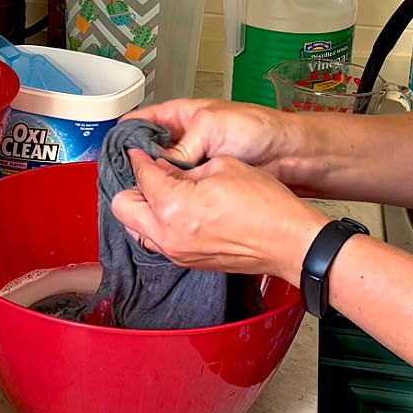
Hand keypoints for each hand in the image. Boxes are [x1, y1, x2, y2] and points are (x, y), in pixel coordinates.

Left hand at [111, 150, 330, 283]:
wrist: (288, 240)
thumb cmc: (264, 204)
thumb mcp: (221, 167)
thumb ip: (185, 168)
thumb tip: (167, 168)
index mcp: (172, 206)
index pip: (142, 175)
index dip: (140, 158)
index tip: (140, 151)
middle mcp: (167, 234)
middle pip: (123, 207)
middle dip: (133, 185)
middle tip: (149, 171)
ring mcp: (176, 252)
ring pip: (136, 229)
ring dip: (143, 207)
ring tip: (162, 192)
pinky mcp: (187, 261)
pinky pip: (156, 241)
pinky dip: (158, 224)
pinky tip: (177, 210)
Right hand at [122, 99, 301, 181]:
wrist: (287, 154)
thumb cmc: (254, 129)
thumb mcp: (211, 129)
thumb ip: (180, 146)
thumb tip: (153, 166)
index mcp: (180, 115)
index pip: (142, 121)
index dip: (124, 134)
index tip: (108, 152)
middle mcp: (182, 138)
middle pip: (148, 151)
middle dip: (134, 163)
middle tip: (119, 181)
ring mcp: (192, 161)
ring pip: (163, 173)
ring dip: (152, 182)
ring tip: (134, 195)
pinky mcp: (203, 182)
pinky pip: (180, 190)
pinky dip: (170, 196)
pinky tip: (158, 205)